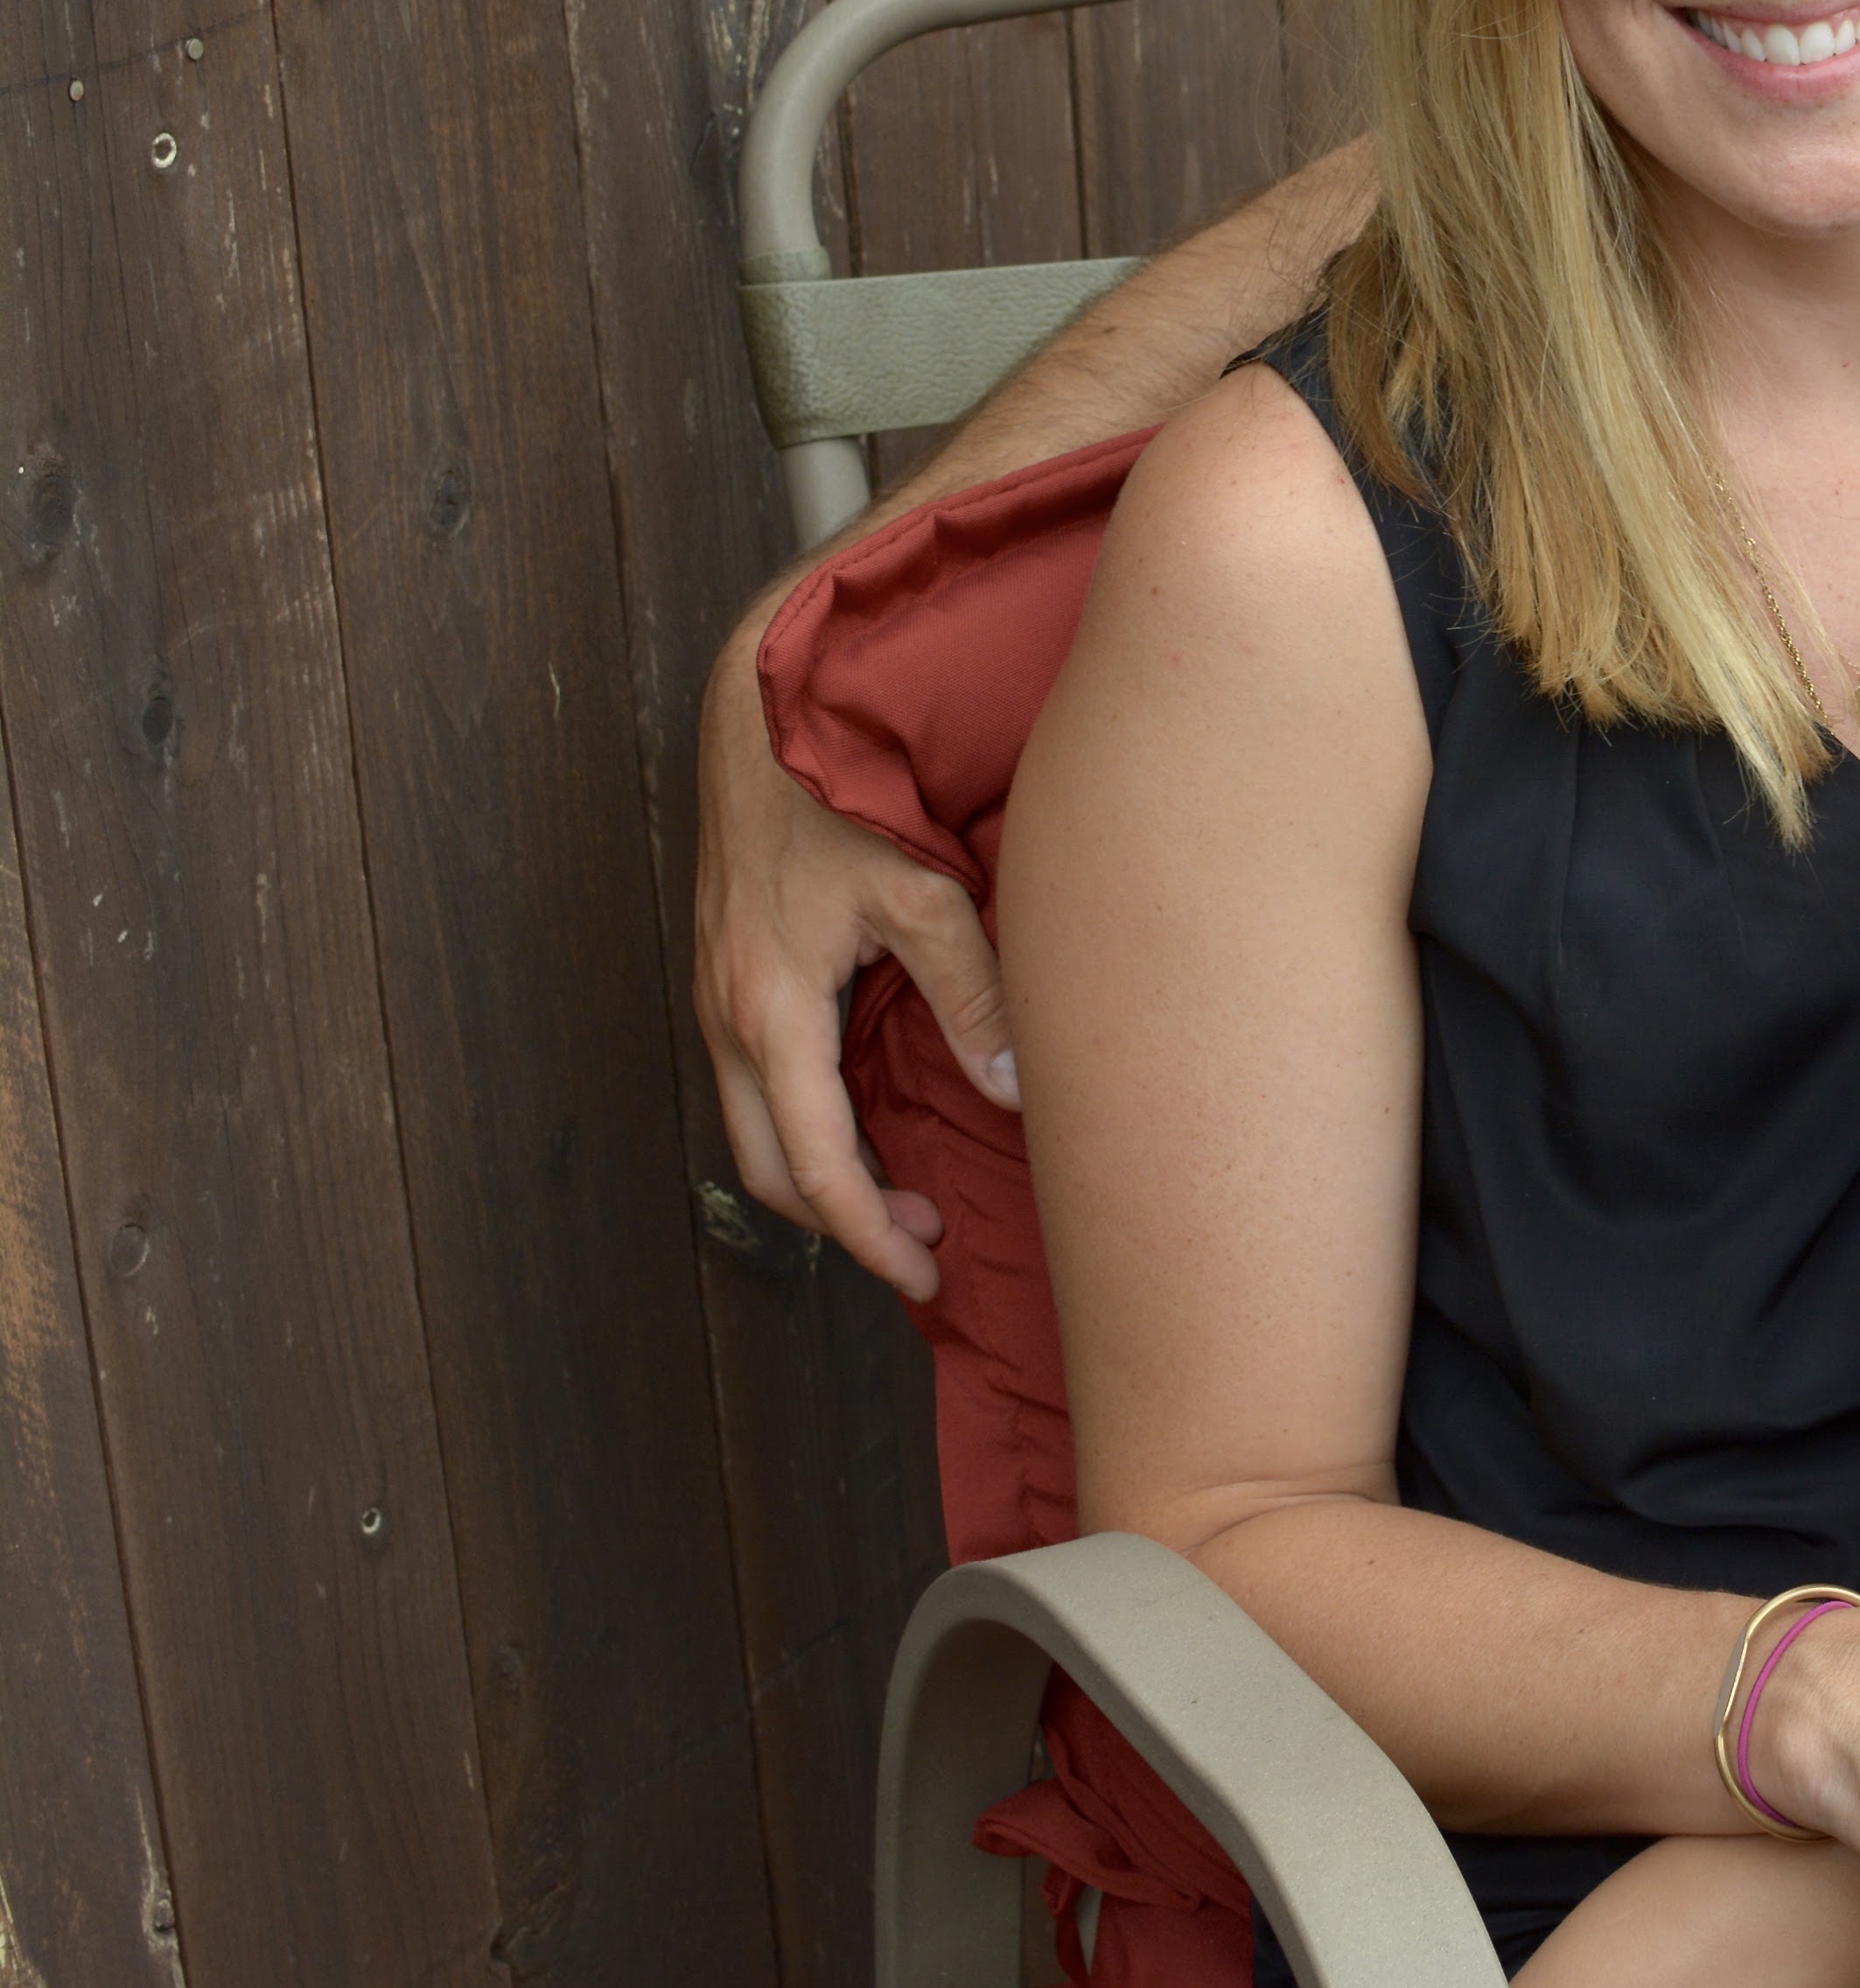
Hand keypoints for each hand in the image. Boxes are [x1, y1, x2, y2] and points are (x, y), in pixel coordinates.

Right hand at [691, 581, 1017, 1300]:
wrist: (763, 713)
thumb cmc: (841, 792)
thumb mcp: (922, 894)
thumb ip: (972, 995)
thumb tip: (1011, 1091)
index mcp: (772, 1010)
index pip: (816, 1166)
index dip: (870, 1235)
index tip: (925, 1273)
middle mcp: (729, 1015)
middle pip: (771, 1168)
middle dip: (844, 1221)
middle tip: (925, 1247)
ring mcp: (719, 994)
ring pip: (757, 1126)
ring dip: (823, 1173)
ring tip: (906, 1194)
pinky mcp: (731, 972)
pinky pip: (759, 1079)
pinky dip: (807, 1120)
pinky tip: (868, 1112)